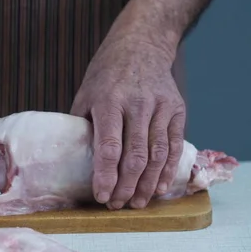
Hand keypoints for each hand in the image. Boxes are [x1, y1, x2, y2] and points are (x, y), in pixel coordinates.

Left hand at [70, 36, 185, 209]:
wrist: (142, 46)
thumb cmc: (106, 75)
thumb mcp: (86, 93)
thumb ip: (83, 124)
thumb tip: (73, 159)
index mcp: (109, 101)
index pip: (108, 146)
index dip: (106, 175)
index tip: (102, 196)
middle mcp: (137, 105)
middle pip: (134, 156)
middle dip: (126, 186)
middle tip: (118, 205)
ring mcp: (160, 107)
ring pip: (156, 155)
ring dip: (147, 184)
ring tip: (137, 203)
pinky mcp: (177, 110)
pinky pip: (174, 146)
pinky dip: (167, 170)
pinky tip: (158, 188)